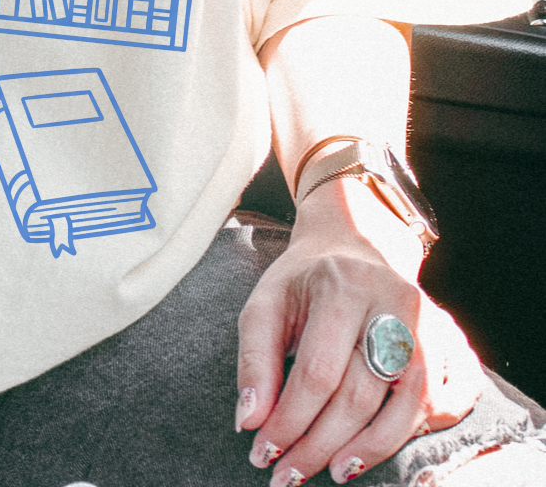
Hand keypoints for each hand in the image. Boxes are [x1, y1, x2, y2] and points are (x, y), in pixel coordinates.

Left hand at [237, 180, 482, 483]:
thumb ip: (255, 359)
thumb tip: (250, 422)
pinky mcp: (455, 339)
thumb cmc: (305, 281)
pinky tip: (387, 442)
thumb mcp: (266, 303)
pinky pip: (454, 397)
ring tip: (335, 471)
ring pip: (413, 402)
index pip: (318, 372)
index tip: (264, 453)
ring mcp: (432, 320)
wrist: (356, 241)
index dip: (290, 421)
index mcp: (342, 285)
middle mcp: (395, 301)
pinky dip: (425, 429)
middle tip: (289, 475)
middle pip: (362, 394)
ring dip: (372, 449)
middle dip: (321, 444)